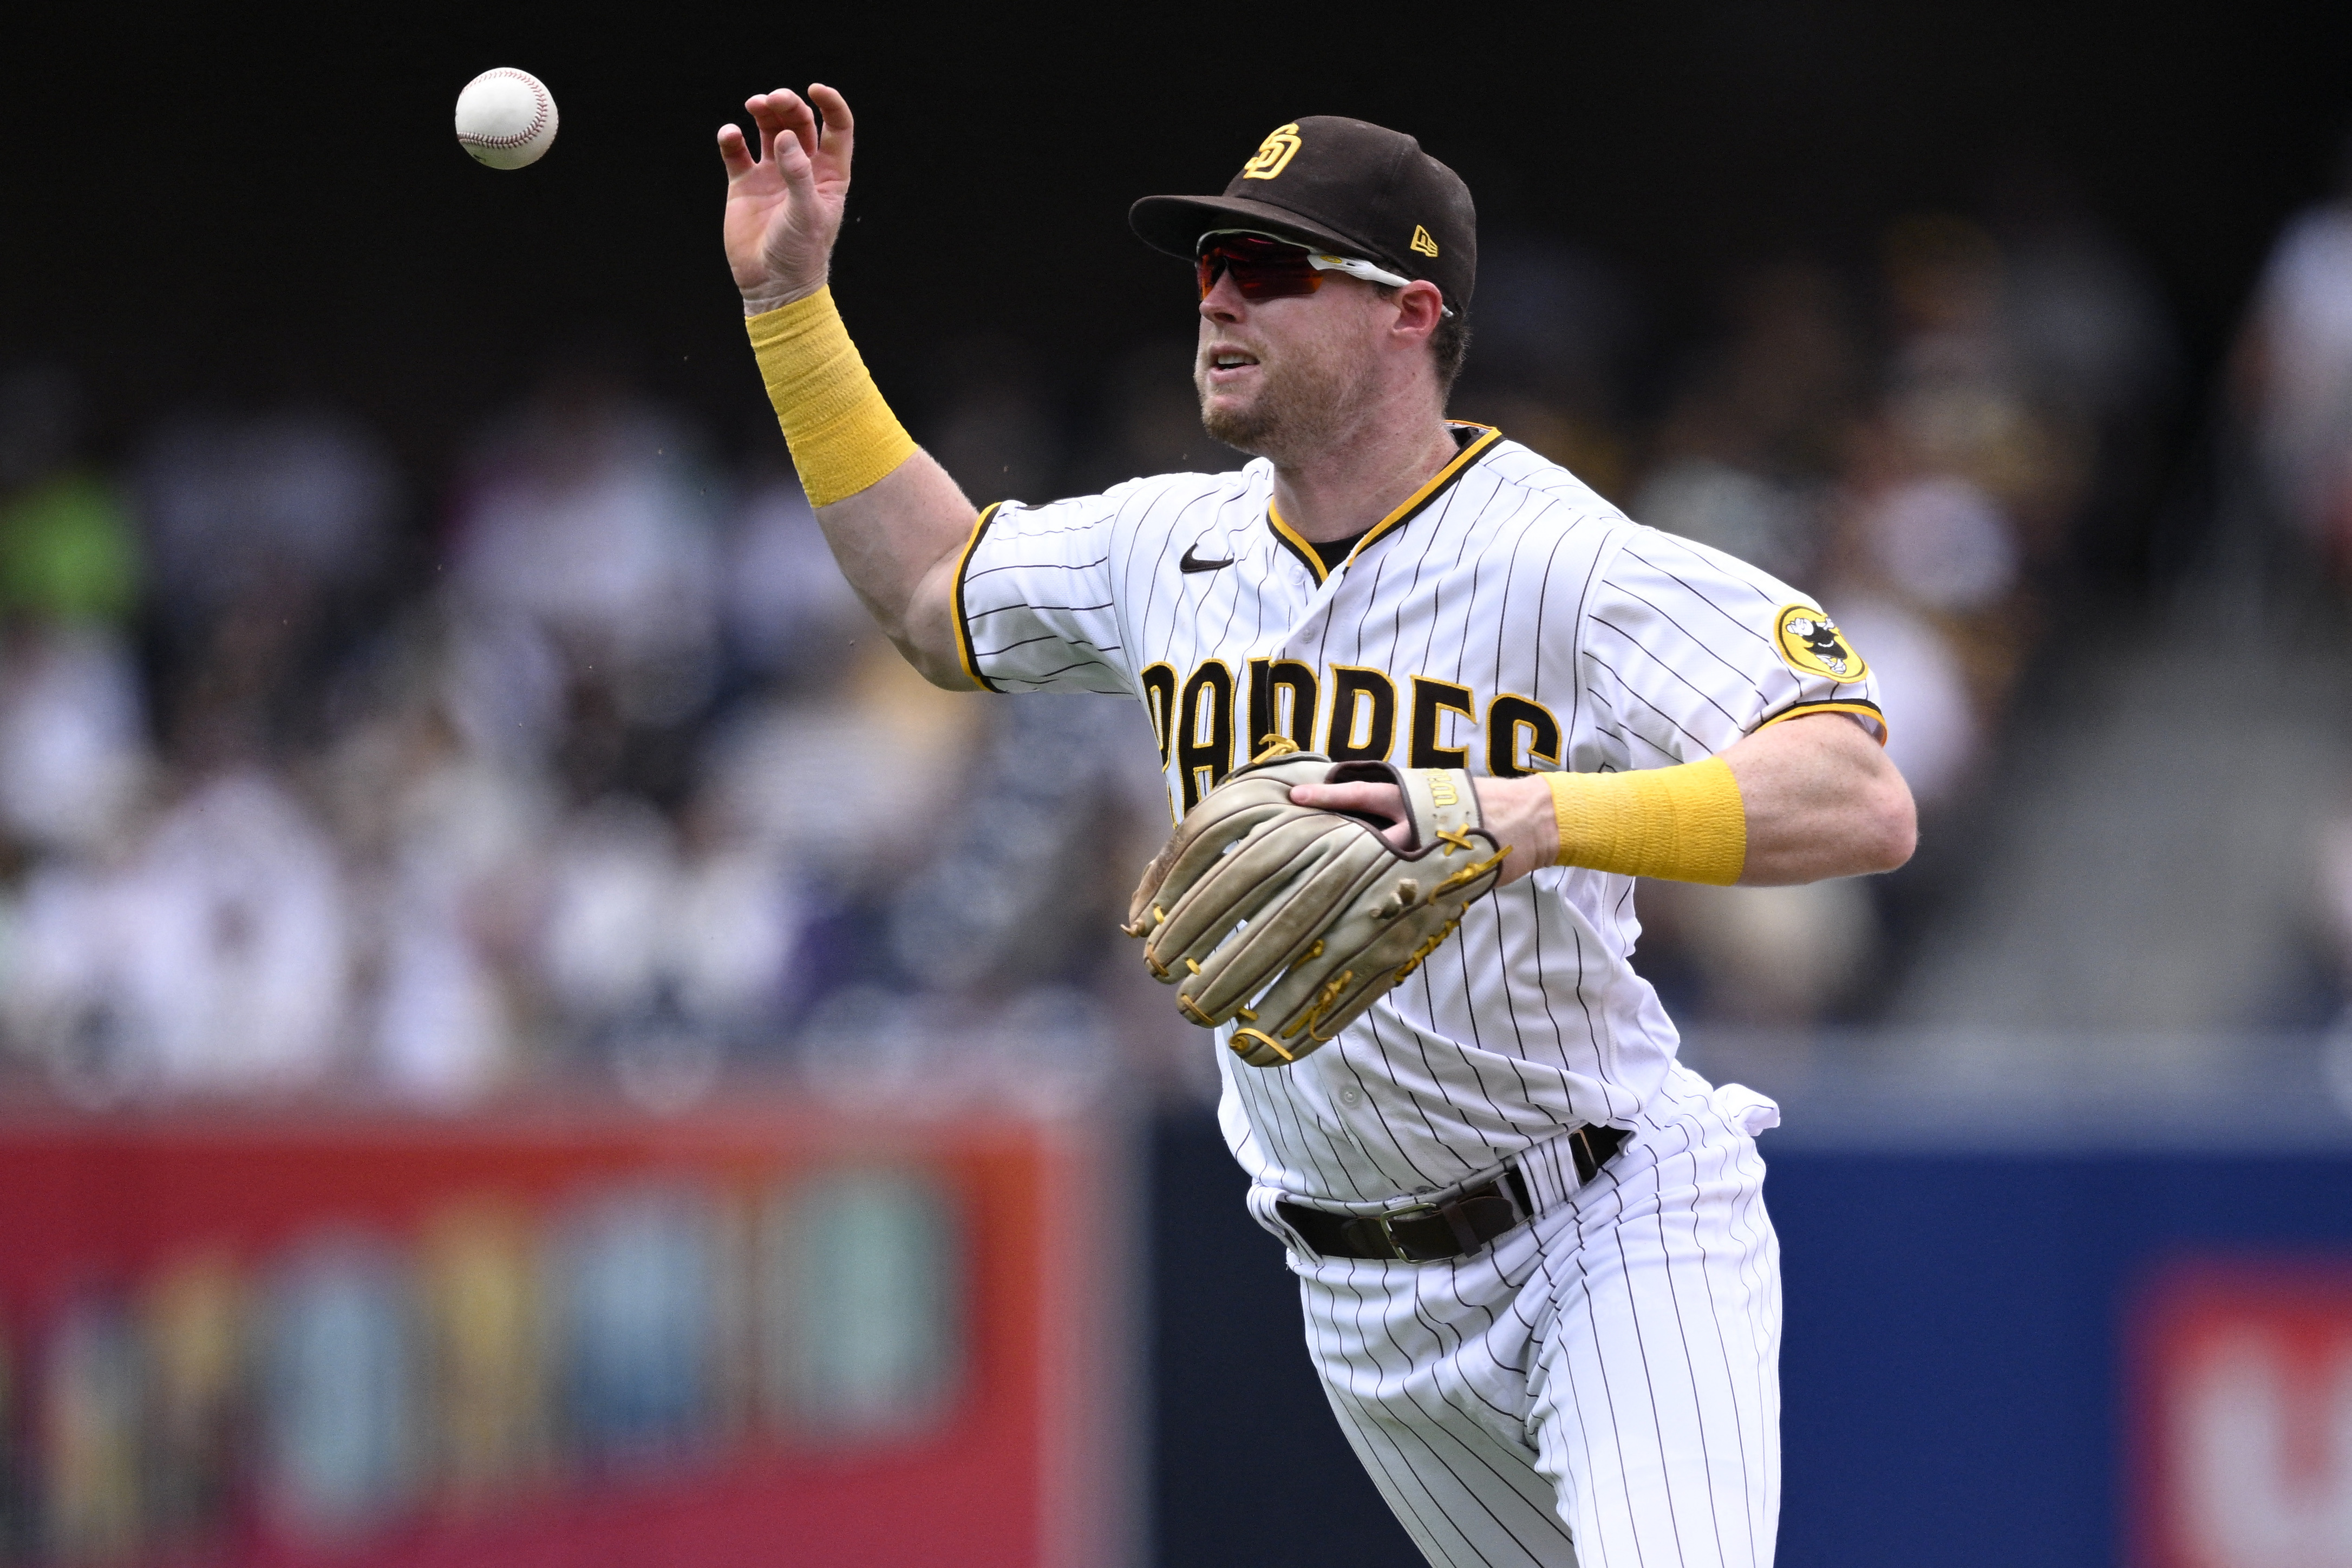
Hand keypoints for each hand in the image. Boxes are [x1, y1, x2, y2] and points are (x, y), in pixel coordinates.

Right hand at [717, 85, 853, 313]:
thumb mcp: (806, 213)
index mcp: (830, 174)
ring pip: (768, 129)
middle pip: (798, 122)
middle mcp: (801, 169)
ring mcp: (772, 174)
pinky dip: (732, 138)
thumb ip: (798, 174)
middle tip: (772, 100)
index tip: (814, 89)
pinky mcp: (744, 183)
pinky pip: (736, 151)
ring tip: (754, 105)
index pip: (836, 128)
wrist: (771, 284)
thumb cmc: (800, 254)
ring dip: (762, 112)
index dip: (829, 104)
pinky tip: (730, 136)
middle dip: (788, 105)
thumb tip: (786, 136)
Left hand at [1287, 774, 1556, 885]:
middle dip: (1333, 842)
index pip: (1361, 794)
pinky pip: (1408, 893)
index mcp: (1410, 796)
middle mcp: (1413, 824)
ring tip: (1322, 887)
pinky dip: (1389, 901)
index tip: (1295, 797)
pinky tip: (1366, 911)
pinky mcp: (1441, 880)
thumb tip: (1360, 808)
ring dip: (1356, 876)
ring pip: (1382, 866)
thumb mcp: (1434, 789)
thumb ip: (1400, 801)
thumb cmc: (1476, 801)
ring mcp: (1426, 855)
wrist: (1528, 819)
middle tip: (1297, 845)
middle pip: (1364, 835)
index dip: (1327, 796)